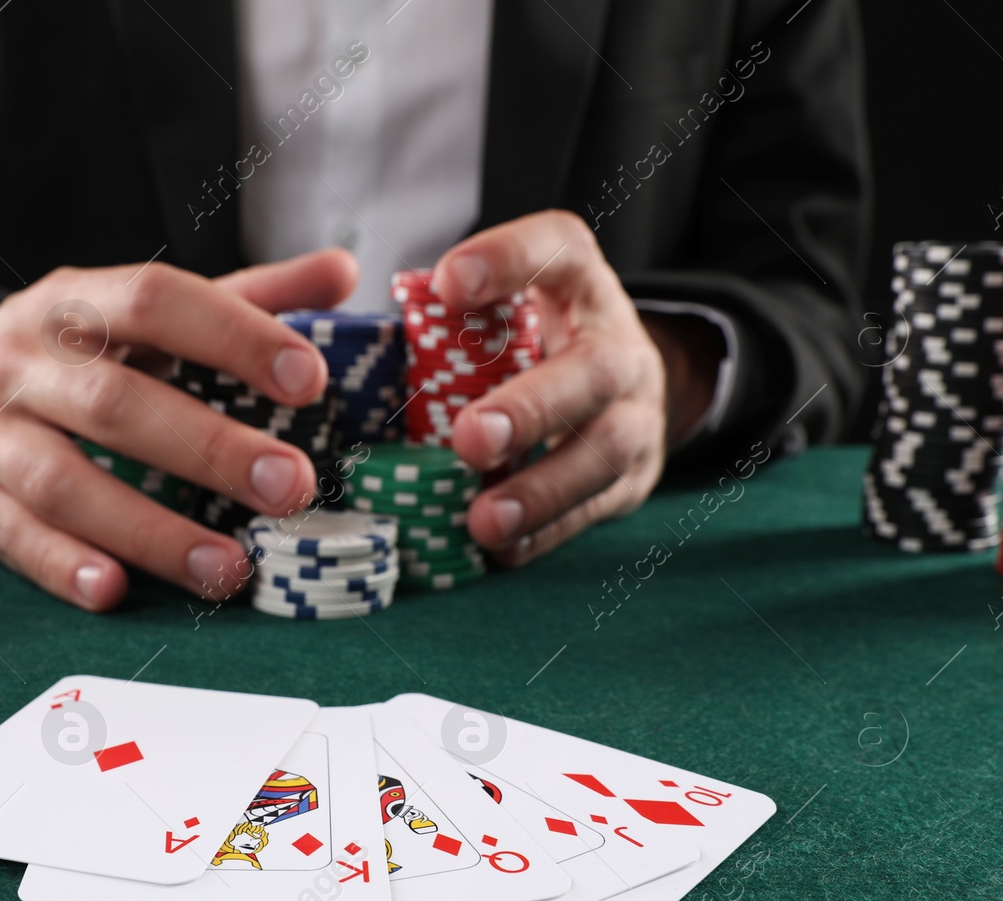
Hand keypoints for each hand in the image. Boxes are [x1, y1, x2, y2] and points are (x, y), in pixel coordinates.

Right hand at [0, 249, 357, 611]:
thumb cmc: (64, 355)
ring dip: (151, 531)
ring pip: (66, 483)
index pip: (157, 301)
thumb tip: (343, 271)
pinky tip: (114, 591)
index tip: (309, 379)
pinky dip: (62, 566)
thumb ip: (238, 299)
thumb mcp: (134, 315)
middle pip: (116, 402)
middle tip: (292, 487)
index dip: (234, 336)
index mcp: (76, 302)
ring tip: (230, 569)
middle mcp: (23, 362)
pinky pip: (12, 537)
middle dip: (209, 447)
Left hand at [429, 210, 716, 564]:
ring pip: (606, 451)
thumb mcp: (507, 309)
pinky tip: (503, 549)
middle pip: (593, 370)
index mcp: (578, 283)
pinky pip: (599, 507)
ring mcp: (637, 412)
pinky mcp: (636, 475)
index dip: (507, 260)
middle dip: (531, 408)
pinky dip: (548, 532)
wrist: (621, 382)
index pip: (556, 249)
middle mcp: (618, 343)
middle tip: (469, 439)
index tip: (448, 283)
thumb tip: (365, 348)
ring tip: (482, 521)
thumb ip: (453, 317)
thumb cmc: (532, 343)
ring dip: (541, 490)